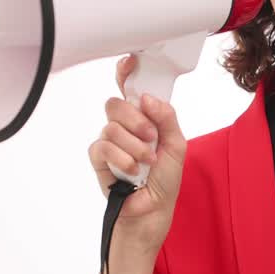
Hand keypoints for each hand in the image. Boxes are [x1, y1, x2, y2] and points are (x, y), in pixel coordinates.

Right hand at [86, 55, 187, 252]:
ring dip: (133, 145)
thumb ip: (166, 118)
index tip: (130, 62)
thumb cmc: (165, 179)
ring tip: (146, 162)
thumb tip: (147, 98)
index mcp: (144, 118)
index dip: (126, 72)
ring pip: (110, 126)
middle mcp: (124, 126)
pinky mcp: (98, 159)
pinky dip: (121, 157)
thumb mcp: (176, 145)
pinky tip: (132, 170)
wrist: (153, 211)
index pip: (130, 89)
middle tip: (151, 137)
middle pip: (116, 103)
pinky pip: (101, 146)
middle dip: (136, 119)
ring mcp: (110, 142)